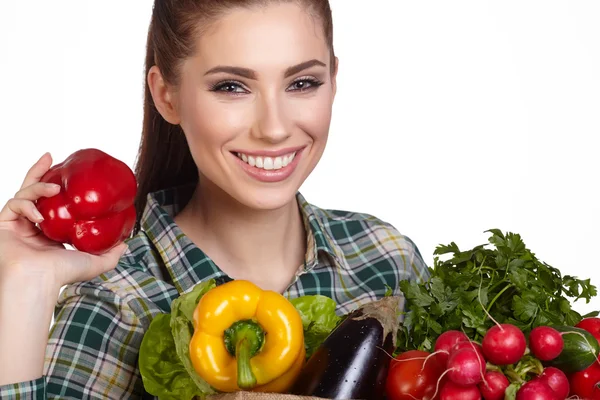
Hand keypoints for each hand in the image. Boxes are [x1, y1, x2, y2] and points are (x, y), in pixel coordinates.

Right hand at [0, 152, 126, 289]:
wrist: (38, 282)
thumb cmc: (62, 274)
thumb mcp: (95, 262)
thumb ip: (111, 253)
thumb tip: (125, 242)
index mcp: (49, 232)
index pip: (51, 203)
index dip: (57, 186)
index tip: (68, 172)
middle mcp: (31, 226)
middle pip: (33, 190)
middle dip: (40, 171)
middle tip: (51, 158)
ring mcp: (16, 225)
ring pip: (23, 194)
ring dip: (38, 187)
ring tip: (54, 189)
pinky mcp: (3, 225)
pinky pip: (13, 204)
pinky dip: (26, 205)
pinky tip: (39, 214)